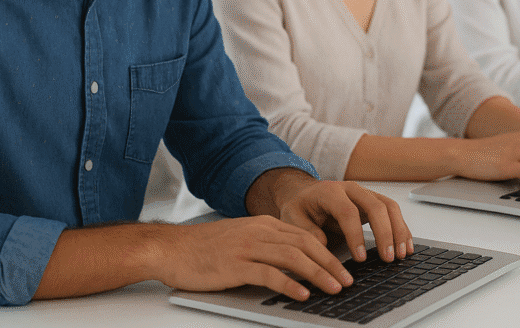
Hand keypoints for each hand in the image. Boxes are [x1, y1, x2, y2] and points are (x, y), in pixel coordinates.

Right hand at [160, 216, 355, 301]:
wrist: (171, 249)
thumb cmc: (204, 248)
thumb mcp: (242, 239)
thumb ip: (267, 246)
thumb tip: (296, 262)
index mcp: (264, 224)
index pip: (305, 235)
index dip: (328, 252)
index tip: (344, 268)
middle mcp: (259, 231)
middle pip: (305, 244)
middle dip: (330, 264)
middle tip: (347, 281)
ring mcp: (247, 247)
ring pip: (292, 257)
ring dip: (317, 273)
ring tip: (333, 288)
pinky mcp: (235, 265)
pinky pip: (268, 274)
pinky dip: (289, 283)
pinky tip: (302, 294)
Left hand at [276, 179, 412, 265]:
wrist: (305, 193)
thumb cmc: (300, 206)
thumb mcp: (292, 218)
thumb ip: (306, 231)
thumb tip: (323, 247)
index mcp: (330, 192)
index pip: (347, 211)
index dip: (355, 235)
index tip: (360, 257)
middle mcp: (351, 189)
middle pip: (375, 206)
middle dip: (384, 233)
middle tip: (387, 258)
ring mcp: (365, 194)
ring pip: (388, 207)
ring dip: (398, 231)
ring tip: (401, 254)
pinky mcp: (373, 202)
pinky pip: (392, 211)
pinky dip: (402, 228)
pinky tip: (405, 245)